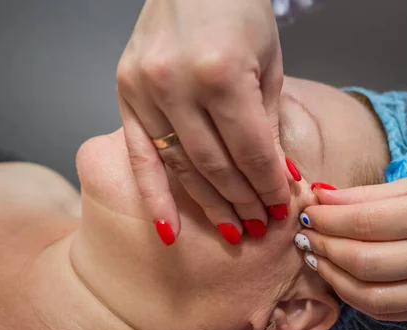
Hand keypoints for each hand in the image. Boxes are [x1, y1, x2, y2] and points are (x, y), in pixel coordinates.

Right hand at [116, 0, 289, 244]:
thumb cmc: (240, 12)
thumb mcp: (268, 66)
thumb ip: (269, 126)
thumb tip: (278, 177)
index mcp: (221, 74)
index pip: (251, 151)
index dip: (269, 185)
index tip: (282, 207)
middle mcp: (176, 85)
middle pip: (216, 165)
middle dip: (243, 201)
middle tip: (261, 225)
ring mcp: (144, 90)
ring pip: (181, 167)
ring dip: (209, 204)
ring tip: (232, 230)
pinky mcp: (124, 93)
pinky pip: (138, 156)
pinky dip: (153, 196)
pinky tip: (168, 230)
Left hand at [295, 174, 406, 320]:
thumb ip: (370, 194)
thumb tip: (321, 199)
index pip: (369, 223)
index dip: (329, 220)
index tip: (309, 212)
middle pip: (366, 262)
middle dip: (325, 247)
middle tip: (306, 234)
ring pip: (370, 295)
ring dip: (332, 276)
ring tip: (315, 256)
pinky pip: (383, 311)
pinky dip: (352, 295)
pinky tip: (338, 275)